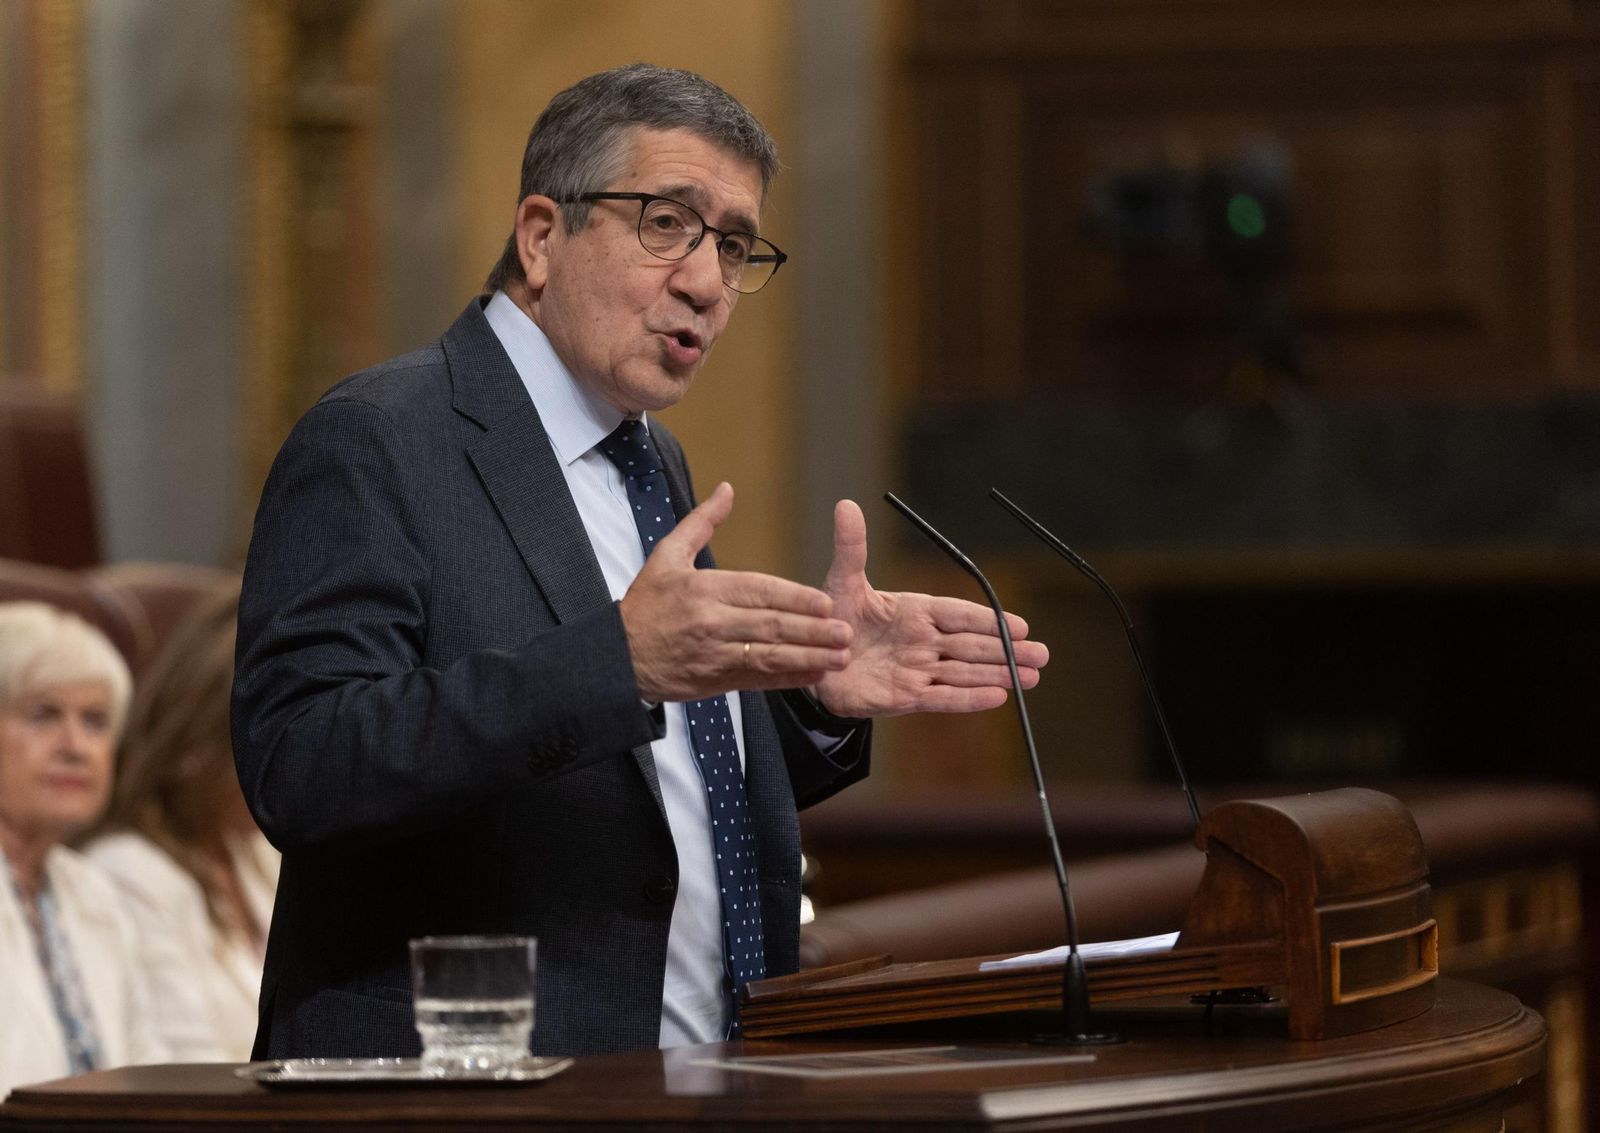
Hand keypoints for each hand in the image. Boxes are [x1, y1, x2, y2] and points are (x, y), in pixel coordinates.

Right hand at [619, 483, 853, 702]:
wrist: (616, 658)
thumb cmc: (645, 605)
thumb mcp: (666, 557)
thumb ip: (702, 523)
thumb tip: (728, 490)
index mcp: (703, 589)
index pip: (758, 591)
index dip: (795, 597)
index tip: (826, 602)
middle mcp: (710, 622)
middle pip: (769, 625)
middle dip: (812, 630)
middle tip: (846, 632)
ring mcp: (714, 655)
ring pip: (768, 655)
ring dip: (808, 657)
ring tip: (839, 656)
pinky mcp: (715, 681)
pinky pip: (758, 680)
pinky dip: (787, 678)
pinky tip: (814, 674)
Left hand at [814, 500, 1048, 716]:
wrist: (814, 659)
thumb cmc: (832, 618)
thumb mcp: (841, 582)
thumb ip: (851, 548)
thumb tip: (846, 505)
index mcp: (915, 611)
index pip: (958, 614)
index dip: (987, 620)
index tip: (1020, 624)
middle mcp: (923, 641)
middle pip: (972, 645)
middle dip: (1006, 650)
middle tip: (1042, 653)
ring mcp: (917, 669)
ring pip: (965, 672)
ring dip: (999, 674)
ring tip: (1032, 676)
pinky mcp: (906, 696)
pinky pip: (942, 697)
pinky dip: (969, 698)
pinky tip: (998, 696)